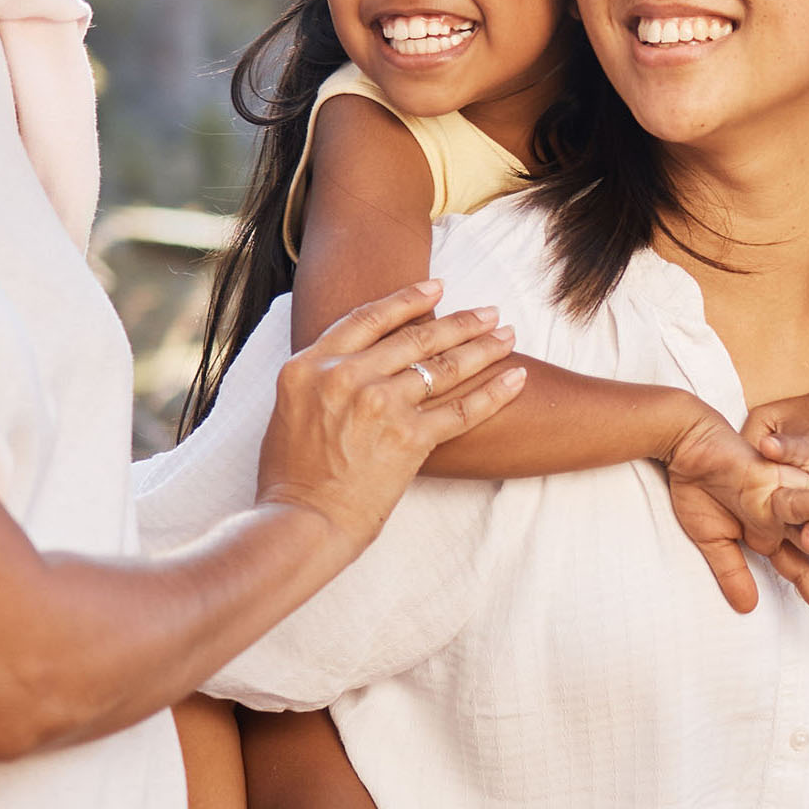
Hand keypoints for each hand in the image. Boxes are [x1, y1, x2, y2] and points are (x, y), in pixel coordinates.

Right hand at [257, 282, 526, 543]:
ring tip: (508, 335)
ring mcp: (381, 404)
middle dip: (461, 321)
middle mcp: (347, 376)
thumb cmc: (290, 476)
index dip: (408, 299)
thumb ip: (321, 378)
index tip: (437, 287)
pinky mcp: (410, 437)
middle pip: (416, 337)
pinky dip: (495, 393)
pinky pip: (463, 410)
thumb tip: (345, 362)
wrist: (301, 521)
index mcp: (312, 365)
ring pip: (444, 366)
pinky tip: (517, 378)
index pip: (369, 318)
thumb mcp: (290, 408)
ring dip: (483, 347)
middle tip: (490, 311)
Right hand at [664, 409, 808, 631]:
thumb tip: (748, 608)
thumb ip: (732, 572)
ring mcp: (783, 498)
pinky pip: (805, 495)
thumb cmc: (695, 487)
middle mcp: (783, 518)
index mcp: (769, 535)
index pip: (802, 571)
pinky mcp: (776, 481)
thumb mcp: (712, 540)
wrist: (685, 444)